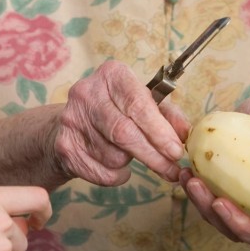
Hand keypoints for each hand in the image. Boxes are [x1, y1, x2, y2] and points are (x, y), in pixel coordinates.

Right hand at [54, 60, 189, 185]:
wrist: (69, 126)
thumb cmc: (116, 112)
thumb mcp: (144, 105)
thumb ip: (168, 116)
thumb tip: (185, 134)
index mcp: (112, 75)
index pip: (138, 104)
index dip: (159, 131)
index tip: (177, 151)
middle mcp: (87, 93)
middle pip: (125, 132)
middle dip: (153, 155)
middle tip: (171, 170)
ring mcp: (71, 120)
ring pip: (114, 155)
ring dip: (130, 163)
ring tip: (130, 155)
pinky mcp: (64, 146)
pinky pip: (101, 172)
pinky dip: (116, 176)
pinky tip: (116, 166)